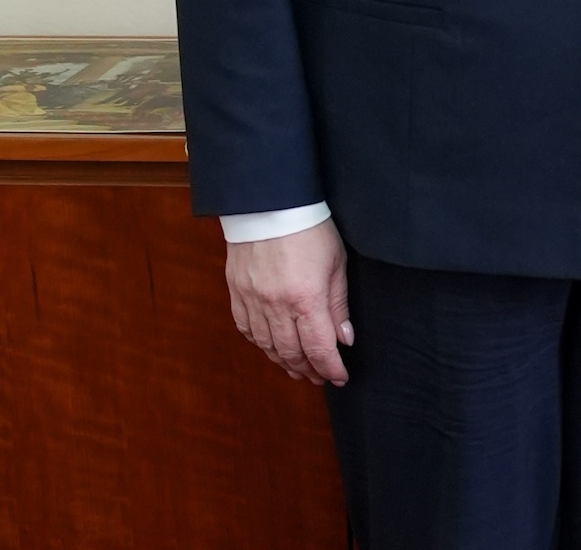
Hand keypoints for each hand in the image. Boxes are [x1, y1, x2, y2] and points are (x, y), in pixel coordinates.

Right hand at [226, 218, 352, 384]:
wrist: (270, 203)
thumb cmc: (310, 228)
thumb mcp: (336, 263)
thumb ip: (338, 305)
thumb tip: (344, 339)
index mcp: (305, 298)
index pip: (319, 348)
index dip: (331, 368)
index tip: (340, 377)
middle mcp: (276, 305)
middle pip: (291, 353)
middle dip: (308, 370)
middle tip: (320, 377)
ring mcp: (252, 300)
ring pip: (267, 346)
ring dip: (284, 362)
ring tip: (299, 369)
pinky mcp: (237, 292)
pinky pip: (246, 329)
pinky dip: (260, 344)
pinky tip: (271, 347)